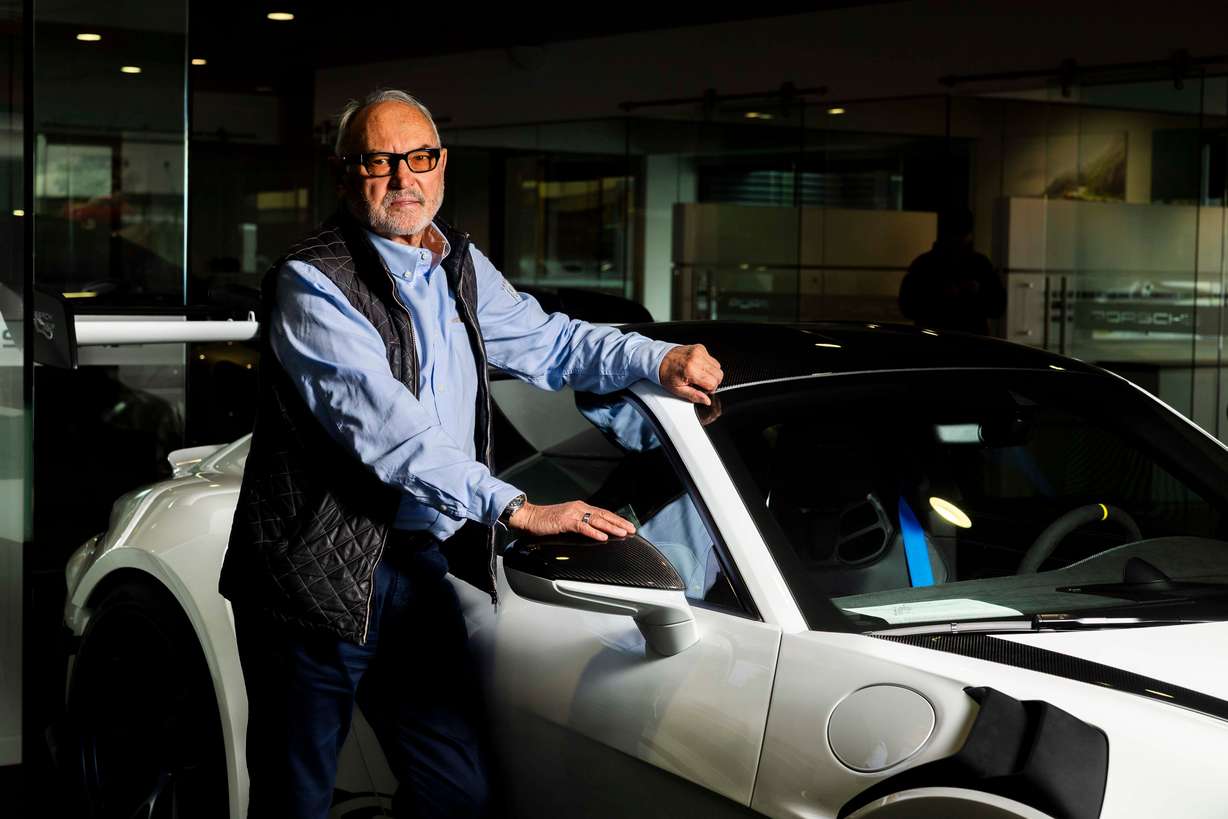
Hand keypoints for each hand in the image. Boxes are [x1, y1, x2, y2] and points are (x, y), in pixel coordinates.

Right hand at [508, 500, 635, 541]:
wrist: (529, 517)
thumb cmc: (545, 521)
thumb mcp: (566, 521)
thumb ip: (580, 524)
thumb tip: (593, 531)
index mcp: (580, 508)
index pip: (603, 513)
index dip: (616, 519)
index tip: (627, 525)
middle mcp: (578, 508)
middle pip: (603, 515)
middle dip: (619, 522)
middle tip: (632, 529)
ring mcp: (572, 514)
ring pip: (596, 520)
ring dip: (611, 527)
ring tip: (623, 533)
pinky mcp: (565, 521)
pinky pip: (583, 526)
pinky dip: (594, 532)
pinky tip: (602, 536)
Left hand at [659, 344, 722, 404]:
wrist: (660, 359)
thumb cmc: (666, 373)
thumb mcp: (677, 390)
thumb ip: (694, 396)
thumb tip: (706, 401)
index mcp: (691, 370)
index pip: (713, 383)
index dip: (709, 389)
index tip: (703, 390)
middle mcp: (696, 359)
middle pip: (718, 375)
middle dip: (712, 382)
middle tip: (701, 383)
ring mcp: (699, 351)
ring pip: (718, 367)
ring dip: (711, 374)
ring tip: (699, 375)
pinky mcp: (700, 347)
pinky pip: (712, 359)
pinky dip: (708, 366)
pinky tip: (698, 368)